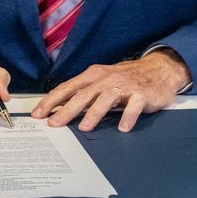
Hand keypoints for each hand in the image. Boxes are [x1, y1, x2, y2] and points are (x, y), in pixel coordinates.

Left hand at [31, 49, 190, 132]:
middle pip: (82, 95)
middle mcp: (106, 79)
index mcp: (93, 75)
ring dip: (94, 113)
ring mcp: (124, 86)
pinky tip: (123, 128)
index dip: (51, 101)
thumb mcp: (102, 81)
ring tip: (84, 127)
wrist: (159, 69)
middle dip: (66, 109)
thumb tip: (60, 109)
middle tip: (54, 124)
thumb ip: (84, 93)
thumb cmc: (126, 78)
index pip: (67, 88)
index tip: (38, 114)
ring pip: (106, 99)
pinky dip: (128, 116)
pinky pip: (134, 106)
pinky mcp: (142, 94)